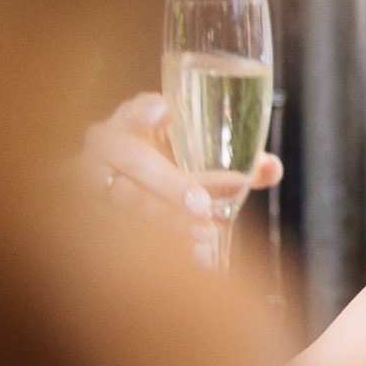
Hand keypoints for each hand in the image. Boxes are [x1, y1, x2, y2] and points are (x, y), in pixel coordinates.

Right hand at [78, 93, 282, 256]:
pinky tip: (192, 254)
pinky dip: (162, 242)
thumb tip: (271, 168)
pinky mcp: (97, 216)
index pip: (132, 110)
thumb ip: (234, 154)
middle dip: (170, 183)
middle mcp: (108, 148)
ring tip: (204, 232)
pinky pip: (126, 231)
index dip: (145, 111)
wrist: (115, 183)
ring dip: (167, 218)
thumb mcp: (190, 147)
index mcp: (130, 123)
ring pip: (128, 201)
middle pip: (135, 163)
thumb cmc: (162, 158)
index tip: (164, 111)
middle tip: (202, 203)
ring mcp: (95, 182)